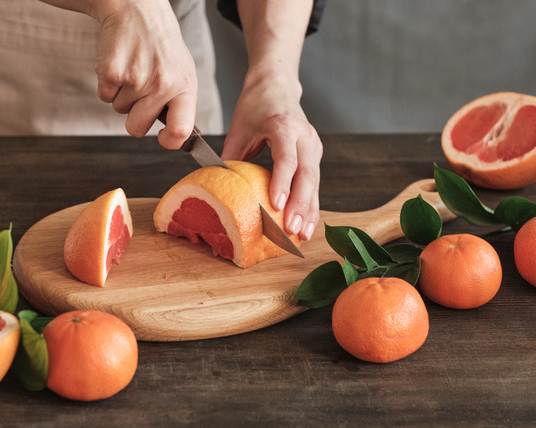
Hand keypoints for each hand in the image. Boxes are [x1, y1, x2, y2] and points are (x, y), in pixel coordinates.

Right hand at [39, 0, 196, 148]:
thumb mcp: (183, 72)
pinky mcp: (112, 71)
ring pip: (119, 110)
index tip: (163, 138)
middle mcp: (163, 84)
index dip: (169, 142)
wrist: (139, 10)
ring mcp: (136, 78)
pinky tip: (120, 63)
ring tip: (134, 68)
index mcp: (186, 86)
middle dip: (134, 116)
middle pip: (137, 127)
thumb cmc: (162, 47)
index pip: (181, 130)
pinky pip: (104, 96)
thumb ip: (181, 105)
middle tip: (141, 91)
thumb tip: (178, 139)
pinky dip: (107, 84)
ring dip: (122, 94)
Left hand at [221, 74, 322, 240]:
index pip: (286, 158)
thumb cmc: (255, 105)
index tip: (276, 205)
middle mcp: (304, 136)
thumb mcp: (238, 128)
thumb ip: (231, 157)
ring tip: (302, 235)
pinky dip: (311, 204)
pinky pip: (315, 182)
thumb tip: (219, 189)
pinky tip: (306, 224)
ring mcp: (313, 145)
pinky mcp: (315, 154)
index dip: (282, 182)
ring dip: (310, 210)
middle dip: (301, 205)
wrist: (277, 85)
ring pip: (316, 182)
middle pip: (308, 174)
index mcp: (284, 126)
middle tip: (293, 230)